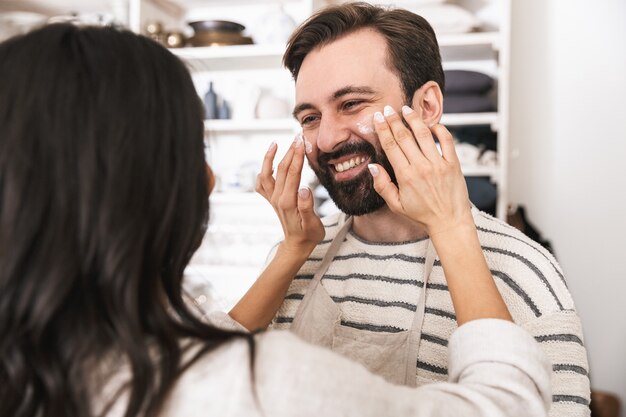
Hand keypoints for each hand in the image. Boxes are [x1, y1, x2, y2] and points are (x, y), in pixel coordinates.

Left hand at [256, 135, 323, 254]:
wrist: (297, 245)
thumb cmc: (308, 235)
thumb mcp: (313, 225)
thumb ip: (308, 208)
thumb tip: (304, 190)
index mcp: (288, 202)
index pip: (292, 173)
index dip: (297, 156)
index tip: (302, 142)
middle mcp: (277, 198)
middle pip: (281, 169)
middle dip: (289, 151)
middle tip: (297, 137)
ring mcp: (273, 199)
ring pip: (268, 174)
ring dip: (270, 158)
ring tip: (275, 144)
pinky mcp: (272, 200)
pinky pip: (262, 183)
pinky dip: (263, 171)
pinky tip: (268, 163)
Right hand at [369, 105, 472, 235]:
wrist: (449, 222)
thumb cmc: (422, 215)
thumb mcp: (396, 205)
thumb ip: (383, 186)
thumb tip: (373, 167)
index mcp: (406, 177)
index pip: (391, 146)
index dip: (383, 129)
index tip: (378, 118)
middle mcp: (422, 168)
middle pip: (405, 137)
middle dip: (394, 120)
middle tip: (388, 109)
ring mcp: (439, 164)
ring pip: (424, 135)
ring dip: (414, 120)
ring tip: (406, 110)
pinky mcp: (453, 164)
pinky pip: (447, 140)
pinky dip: (440, 129)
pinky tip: (431, 124)